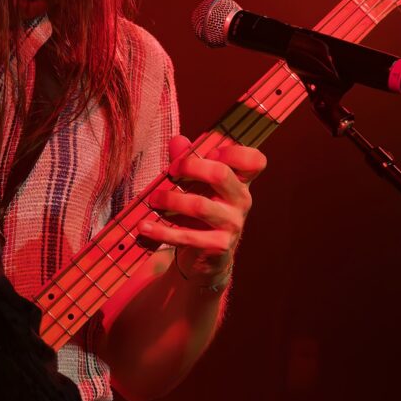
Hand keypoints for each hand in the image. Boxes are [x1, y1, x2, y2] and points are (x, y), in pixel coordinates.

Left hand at [146, 134, 266, 283]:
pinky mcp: (218, 245)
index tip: (210, 152)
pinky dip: (161, 231)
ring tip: (154, 199)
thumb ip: (188, 161)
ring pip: (200, 206)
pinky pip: (186, 236)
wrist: (205, 258)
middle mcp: (242, 201)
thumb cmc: (201, 214)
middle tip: (171, 171)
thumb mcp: (197, 186)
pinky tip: (145, 227)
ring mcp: (232, 224)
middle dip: (190, 167)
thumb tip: (178, 142)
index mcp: (241, 182)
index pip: (255, 161)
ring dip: (171, 200)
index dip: (234, 151)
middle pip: (221, 174)